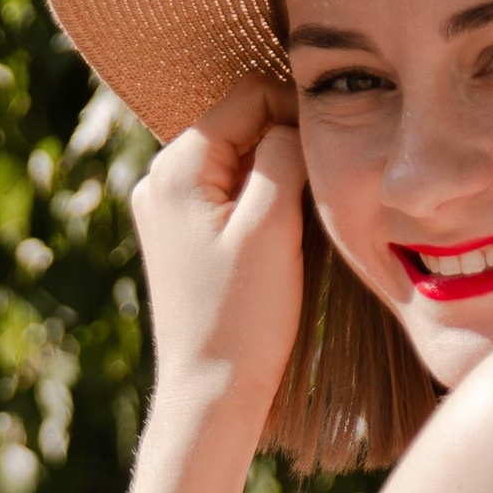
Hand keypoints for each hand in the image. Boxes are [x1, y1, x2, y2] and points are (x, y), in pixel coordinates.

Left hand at [128, 76, 307, 425]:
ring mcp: (164, 209)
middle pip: (241, 125)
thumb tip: (295, 118)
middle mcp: (158, 179)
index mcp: (175, 167)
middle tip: (322, 187)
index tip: (335, 150)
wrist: (209, 396)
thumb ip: (284, 156)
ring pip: (237, 161)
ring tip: (302, 218)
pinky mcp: (178, 238)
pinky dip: (258, 202)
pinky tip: (280, 236)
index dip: (298, 111)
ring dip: (275, 176)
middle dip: (285, 144)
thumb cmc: (242, 319)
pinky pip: (226, 194)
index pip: (248, 96)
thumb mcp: (272, 227)